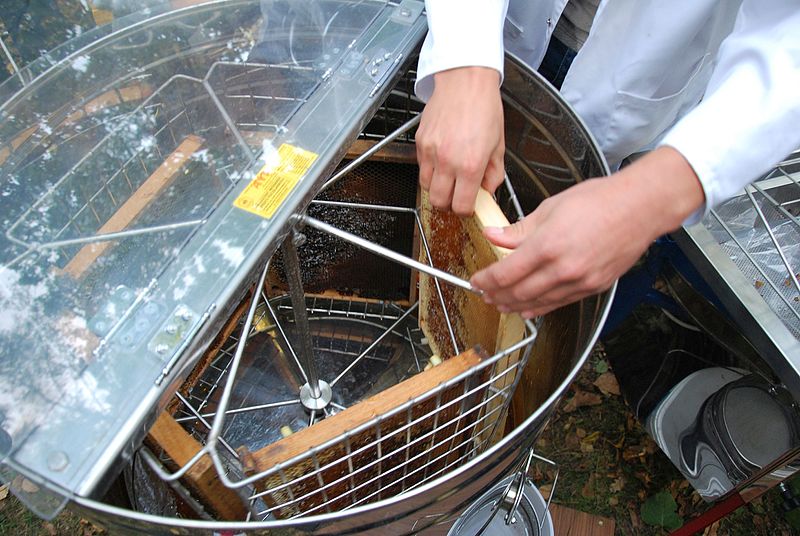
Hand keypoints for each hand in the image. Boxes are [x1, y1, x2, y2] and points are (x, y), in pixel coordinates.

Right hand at [416, 67, 504, 215]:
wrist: (465, 80)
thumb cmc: (483, 106)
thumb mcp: (498, 144)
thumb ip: (493, 173)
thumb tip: (487, 189)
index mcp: (470, 164)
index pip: (461, 205)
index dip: (465, 210)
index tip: (469, 205)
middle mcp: (447, 161)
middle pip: (438, 202)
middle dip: (448, 203)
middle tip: (457, 195)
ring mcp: (431, 152)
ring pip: (426, 187)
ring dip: (437, 188)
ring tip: (449, 177)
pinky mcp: (420, 142)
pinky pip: (421, 167)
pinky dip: (430, 170)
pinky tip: (443, 159)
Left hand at [470, 147, 705, 316]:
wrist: (640, 207)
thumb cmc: (600, 201)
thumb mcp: (551, 207)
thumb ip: (519, 229)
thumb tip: (494, 235)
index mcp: (547, 245)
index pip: (505, 273)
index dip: (486, 281)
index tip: (476, 281)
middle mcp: (563, 268)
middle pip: (518, 293)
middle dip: (496, 296)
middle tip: (484, 295)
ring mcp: (579, 281)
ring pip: (538, 303)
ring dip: (515, 306)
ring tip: (501, 305)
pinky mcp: (593, 287)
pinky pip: (559, 303)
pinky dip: (540, 308)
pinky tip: (529, 309)